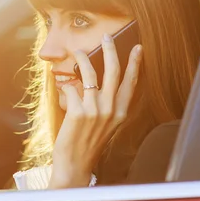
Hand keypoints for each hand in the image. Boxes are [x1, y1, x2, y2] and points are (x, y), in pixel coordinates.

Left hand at [48, 34, 142, 188]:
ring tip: (78, 52)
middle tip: (107, 36)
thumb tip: (97, 82)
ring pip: (90, 73)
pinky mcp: (79, 112)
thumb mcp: (105, 124)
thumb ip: (105, 104)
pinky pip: (70, 88)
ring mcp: (95, 110)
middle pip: (114, 71)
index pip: (131, 82)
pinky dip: (64, 86)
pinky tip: (61, 88)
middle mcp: (111, 109)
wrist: (75, 164)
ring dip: (82, 59)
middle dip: (111, 49)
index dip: (135, 63)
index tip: (138, 47)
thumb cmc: (88, 144)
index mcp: (120, 112)